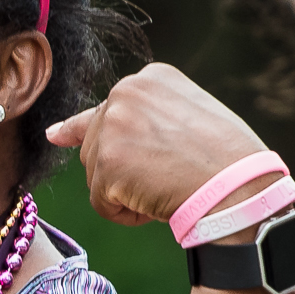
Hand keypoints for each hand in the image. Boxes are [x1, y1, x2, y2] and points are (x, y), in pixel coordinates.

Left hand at [46, 64, 273, 230]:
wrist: (241, 188)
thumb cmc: (227, 162)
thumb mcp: (186, 118)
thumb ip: (138, 119)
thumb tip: (53, 133)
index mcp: (150, 78)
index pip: (110, 111)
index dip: (118, 141)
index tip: (113, 147)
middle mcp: (126, 91)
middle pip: (98, 146)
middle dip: (127, 171)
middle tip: (172, 175)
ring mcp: (113, 124)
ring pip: (96, 175)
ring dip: (126, 193)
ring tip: (168, 187)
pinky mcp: (106, 160)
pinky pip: (101, 203)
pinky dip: (127, 215)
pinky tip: (157, 205)